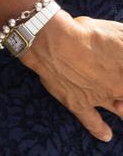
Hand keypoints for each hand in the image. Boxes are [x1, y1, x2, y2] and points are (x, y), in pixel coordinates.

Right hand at [20, 11, 122, 142]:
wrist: (52, 40)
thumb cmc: (85, 32)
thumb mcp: (116, 32)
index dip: (122, 72)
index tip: (120, 69)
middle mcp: (116, 87)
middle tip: (119, 85)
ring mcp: (98, 98)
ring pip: (119, 109)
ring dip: (122, 108)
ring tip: (122, 108)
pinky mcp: (78, 103)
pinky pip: (92, 121)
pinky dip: (99, 130)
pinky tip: (106, 135)